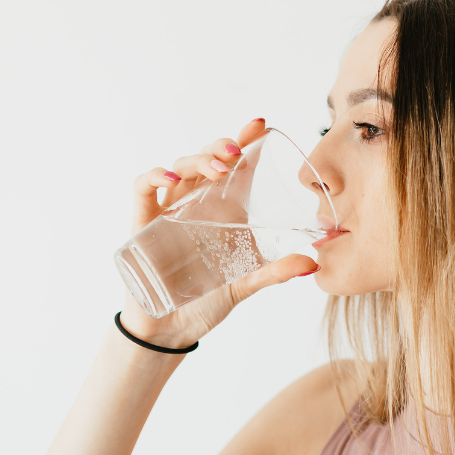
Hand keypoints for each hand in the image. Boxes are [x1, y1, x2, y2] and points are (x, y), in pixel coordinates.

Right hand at [117, 118, 319, 348]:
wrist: (170, 330)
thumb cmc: (205, 302)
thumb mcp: (245, 284)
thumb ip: (275, 272)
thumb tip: (312, 263)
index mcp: (222, 211)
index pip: (234, 166)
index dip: (244, 141)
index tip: (259, 125)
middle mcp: (196, 205)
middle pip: (207, 159)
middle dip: (221, 146)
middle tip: (238, 151)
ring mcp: (168, 211)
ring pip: (179, 168)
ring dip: (198, 160)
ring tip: (218, 168)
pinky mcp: (142, 224)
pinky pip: (143, 189)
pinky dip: (154, 176)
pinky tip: (172, 179)